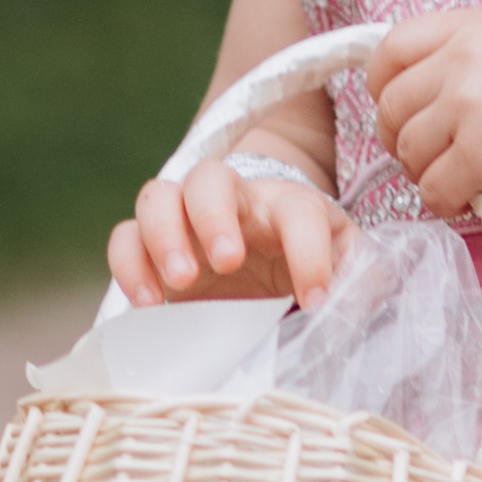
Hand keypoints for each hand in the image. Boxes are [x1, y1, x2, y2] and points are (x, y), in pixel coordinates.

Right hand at [108, 158, 350, 305]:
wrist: (263, 279)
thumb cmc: (303, 272)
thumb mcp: (342, 273)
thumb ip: (358, 279)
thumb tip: (352, 299)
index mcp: (286, 207)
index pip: (298, 211)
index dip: (309, 251)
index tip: (314, 300)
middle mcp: (231, 202)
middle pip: (211, 177)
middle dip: (215, 216)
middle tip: (228, 261)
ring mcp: (183, 221)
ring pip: (157, 197)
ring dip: (164, 235)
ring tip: (182, 280)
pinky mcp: (149, 250)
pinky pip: (124, 239)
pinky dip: (129, 266)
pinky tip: (147, 304)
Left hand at [367, 6, 481, 223]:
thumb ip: (472, 57)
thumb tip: (418, 96)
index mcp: (476, 25)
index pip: (391, 51)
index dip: (386, 91)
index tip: (403, 115)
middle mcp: (467, 55)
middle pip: (391, 107)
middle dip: (407, 141)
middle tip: (442, 158)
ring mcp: (472, 103)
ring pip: (407, 152)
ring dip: (431, 174)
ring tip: (472, 178)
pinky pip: (431, 190)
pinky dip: (449, 203)